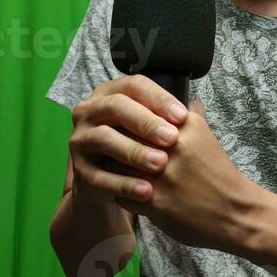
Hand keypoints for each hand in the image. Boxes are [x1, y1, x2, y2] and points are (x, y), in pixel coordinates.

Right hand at [69, 74, 186, 209]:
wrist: (109, 183)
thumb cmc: (137, 145)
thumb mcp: (149, 128)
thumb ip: (169, 117)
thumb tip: (196, 108)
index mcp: (110, 93)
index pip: (134, 85)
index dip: (158, 98)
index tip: (183, 116)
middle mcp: (89, 111)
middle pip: (116, 106)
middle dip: (145, 121)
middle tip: (171, 138)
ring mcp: (80, 140)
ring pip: (104, 139)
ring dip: (134, 151)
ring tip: (161, 164)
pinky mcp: (80, 170)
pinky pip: (100, 176)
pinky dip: (125, 184)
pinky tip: (147, 191)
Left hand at [114, 100, 255, 255]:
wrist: (235, 213)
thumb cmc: (219, 175)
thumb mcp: (207, 137)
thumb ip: (193, 118)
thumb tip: (186, 100)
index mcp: (184, 125)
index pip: (138, 113)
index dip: (126, 123)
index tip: (125, 131)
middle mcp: (171, 146)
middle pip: (123, 136)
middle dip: (115, 144)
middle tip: (115, 150)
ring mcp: (160, 174)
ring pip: (115, 164)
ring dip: (114, 169)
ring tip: (120, 172)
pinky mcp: (153, 200)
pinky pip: (120, 192)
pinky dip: (122, 194)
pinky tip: (132, 194)